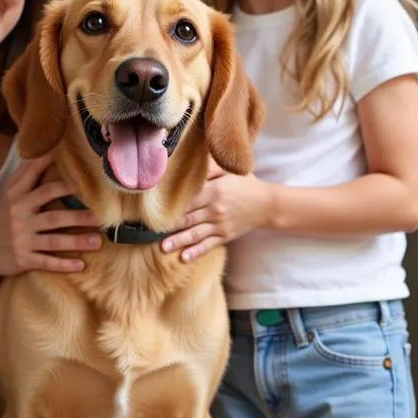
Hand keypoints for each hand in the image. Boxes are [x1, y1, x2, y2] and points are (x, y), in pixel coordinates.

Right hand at [0, 154, 100, 279]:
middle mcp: (20, 216)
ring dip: (77, 241)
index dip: (58, 175)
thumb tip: (44, 151)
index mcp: (17, 197)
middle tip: (100, 214)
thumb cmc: (1, 219)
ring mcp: (22, 239)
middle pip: (53, 214)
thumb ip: (26, 175)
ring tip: (99, 241)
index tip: (79, 172)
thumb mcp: (9, 196)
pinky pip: (46, 262)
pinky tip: (80, 266)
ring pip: (54, 240)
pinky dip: (63, 265)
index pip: (38, 181)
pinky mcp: (23, 259)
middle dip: (77, 214)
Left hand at [161, 160, 275, 261]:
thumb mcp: (230, 170)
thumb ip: (211, 166)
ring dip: (178, 241)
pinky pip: (208, 245)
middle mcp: (215, 209)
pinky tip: (184, 258)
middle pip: (188, 218)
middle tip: (150, 231)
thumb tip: (191, 160)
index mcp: (214, 190)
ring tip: (162, 248)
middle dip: (169, 226)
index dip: (171, 205)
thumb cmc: (246, 184)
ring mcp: (220, 225)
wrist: (268, 204)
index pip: (188, 199)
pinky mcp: (226, 236)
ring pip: (195, 234)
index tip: (155, 209)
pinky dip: (196, 252)